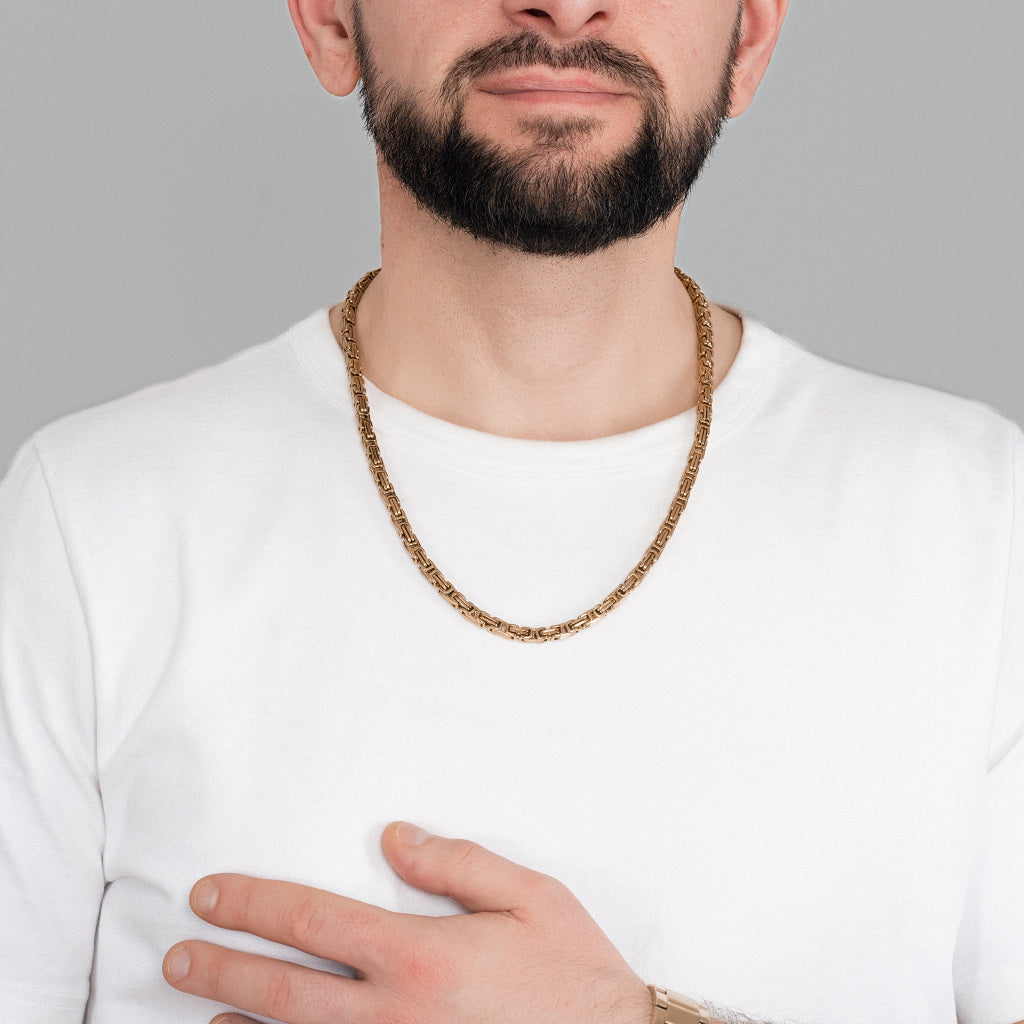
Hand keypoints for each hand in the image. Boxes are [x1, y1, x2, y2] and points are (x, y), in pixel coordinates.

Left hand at [163, 822, 651, 1023]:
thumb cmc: (574, 975)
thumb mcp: (531, 897)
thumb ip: (457, 863)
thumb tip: (393, 839)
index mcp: (420, 955)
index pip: (313, 921)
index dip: (254, 904)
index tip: (210, 895)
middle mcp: (395, 1013)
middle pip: (284, 989)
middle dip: (222, 967)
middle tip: (176, 955)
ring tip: (202, 1009)